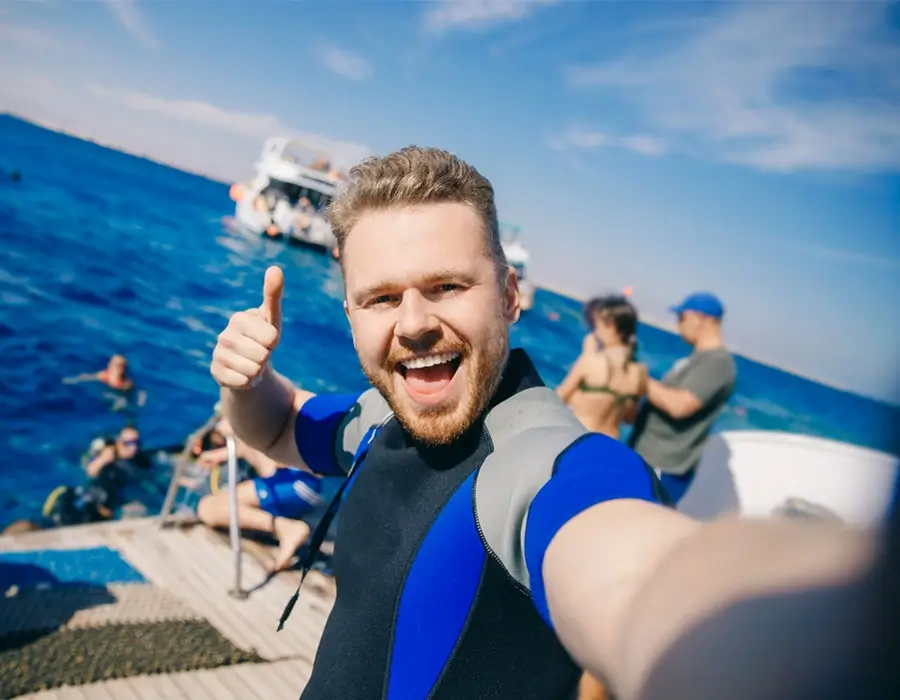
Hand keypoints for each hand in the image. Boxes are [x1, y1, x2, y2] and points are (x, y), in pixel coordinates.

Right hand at [211, 266, 283, 389]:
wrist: (248, 362)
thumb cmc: (263, 336)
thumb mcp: (272, 317)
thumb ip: (273, 294)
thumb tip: (275, 268)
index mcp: (238, 319)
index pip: (271, 337)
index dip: (274, 341)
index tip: (267, 337)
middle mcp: (224, 336)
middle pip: (263, 355)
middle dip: (266, 357)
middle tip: (259, 352)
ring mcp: (218, 355)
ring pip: (253, 370)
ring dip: (258, 370)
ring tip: (252, 362)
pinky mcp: (216, 373)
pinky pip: (242, 382)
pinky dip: (248, 381)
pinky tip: (242, 373)